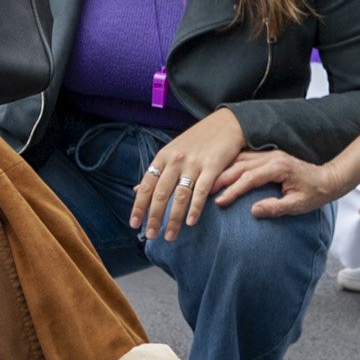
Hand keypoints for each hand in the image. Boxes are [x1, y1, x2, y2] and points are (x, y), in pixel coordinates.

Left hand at [130, 108, 247, 241]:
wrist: (225, 123)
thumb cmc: (197, 140)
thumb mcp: (172, 151)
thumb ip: (156, 171)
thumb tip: (134, 190)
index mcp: (163, 157)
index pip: (146, 185)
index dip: (139, 206)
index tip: (134, 224)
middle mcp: (175, 160)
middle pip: (161, 193)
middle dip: (154, 217)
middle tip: (151, 236)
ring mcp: (194, 163)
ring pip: (180, 195)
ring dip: (173, 218)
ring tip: (170, 236)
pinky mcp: (212, 166)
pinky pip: (202, 190)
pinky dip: (195, 207)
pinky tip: (191, 222)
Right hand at [214, 149, 349, 218]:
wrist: (328, 179)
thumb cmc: (314, 194)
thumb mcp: (297, 205)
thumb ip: (275, 207)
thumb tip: (253, 211)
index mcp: (278, 168)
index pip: (249, 179)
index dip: (233, 191)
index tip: (219, 202)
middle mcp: (272, 158)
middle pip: (240, 166)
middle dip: (221, 178)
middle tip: (205, 191)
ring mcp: (270, 155)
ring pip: (240, 159)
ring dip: (224, 170)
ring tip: (209, 182)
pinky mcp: (269, 156)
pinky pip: (246, 158)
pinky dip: (232, 164)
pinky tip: (222, 172)